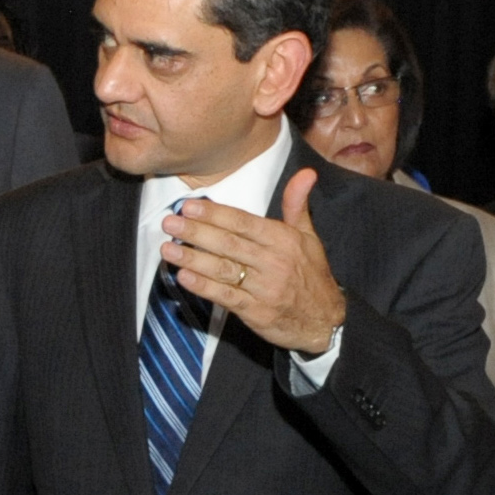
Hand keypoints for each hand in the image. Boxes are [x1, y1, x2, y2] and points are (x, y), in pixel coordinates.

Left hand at [158, 167, 347, 356]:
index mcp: (283, 240)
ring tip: (169, 249)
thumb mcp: (309, 237)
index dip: (215, 214)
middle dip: (196, 232)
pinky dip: (204, 287)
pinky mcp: (256, 312)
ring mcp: (264, 288)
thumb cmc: (312, 276)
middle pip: (229, 244)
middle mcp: (273, 262)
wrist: (326, 321)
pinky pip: (226, 297)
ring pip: (224, 270)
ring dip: (193, 259)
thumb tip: (306, 173)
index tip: (190, 206)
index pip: (243, 223)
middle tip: (170, 224)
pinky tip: (184, 277)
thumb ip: (297, 204)